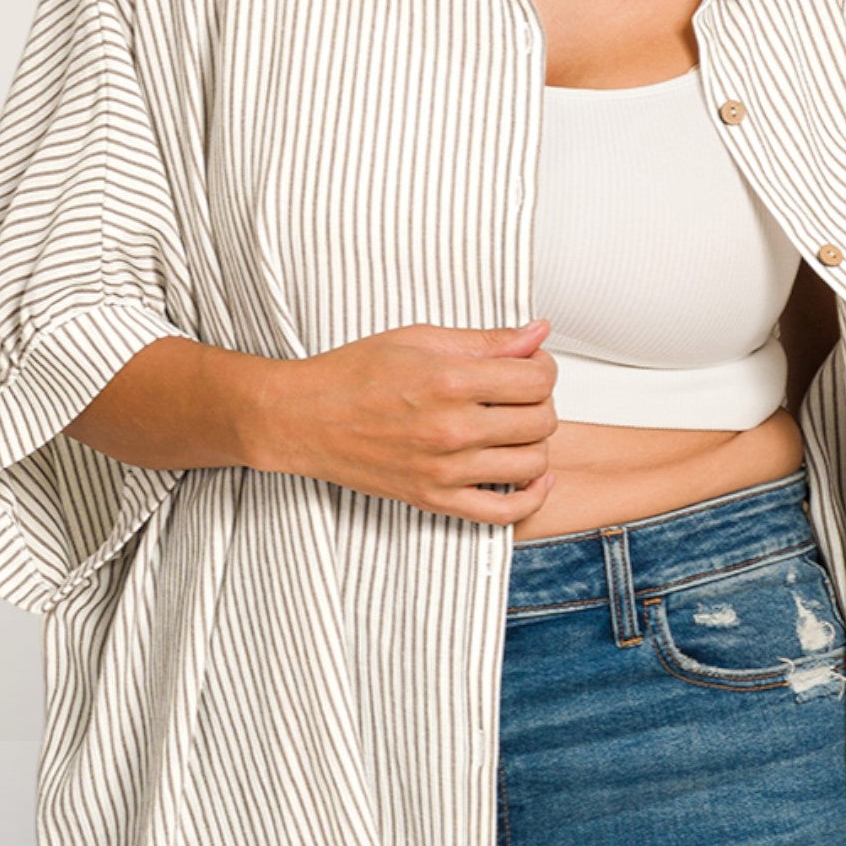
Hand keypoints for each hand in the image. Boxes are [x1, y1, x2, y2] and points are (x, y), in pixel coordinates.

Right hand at [250, 317, 559, 524]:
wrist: (304, 418)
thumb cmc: (353, 374)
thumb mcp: (420, 338)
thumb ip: (485, 341)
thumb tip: (537, 332)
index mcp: (449, 380)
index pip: (536, 379)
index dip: (541, 368)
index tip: (527, 366)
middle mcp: (451, 428)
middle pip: (541, 420)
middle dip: (539, 402)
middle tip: (518, 395)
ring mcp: (444, 470)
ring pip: (532, 463)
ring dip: (535, 443)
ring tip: (514, 429)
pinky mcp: (434, 499)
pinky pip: (504, 512)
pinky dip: (530, 496)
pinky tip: (531, 475)